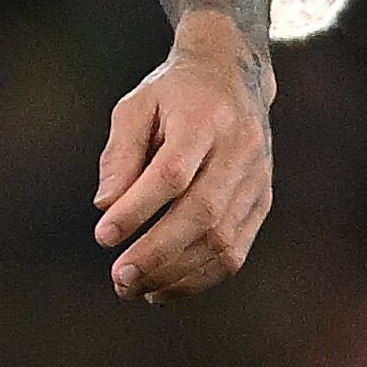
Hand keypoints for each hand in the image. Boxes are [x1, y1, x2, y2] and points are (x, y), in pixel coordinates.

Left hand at [93, 13, 272, 301]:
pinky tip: (163, 288)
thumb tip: (105, 206)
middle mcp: (238, 150)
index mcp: (204, 119)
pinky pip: (236, 251)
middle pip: (201, 213)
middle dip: (157, 253)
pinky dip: (199, 278)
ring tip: (133, 288)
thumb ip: (119, 154)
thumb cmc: (173, 96)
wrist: (234, 78)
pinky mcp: (263, 201)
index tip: (103, 236)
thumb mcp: (135, 107)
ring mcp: (257, 179)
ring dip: (176, 274)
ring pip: (222, 240)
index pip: (172, 173)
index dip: (138, 209)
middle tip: (119, 278)